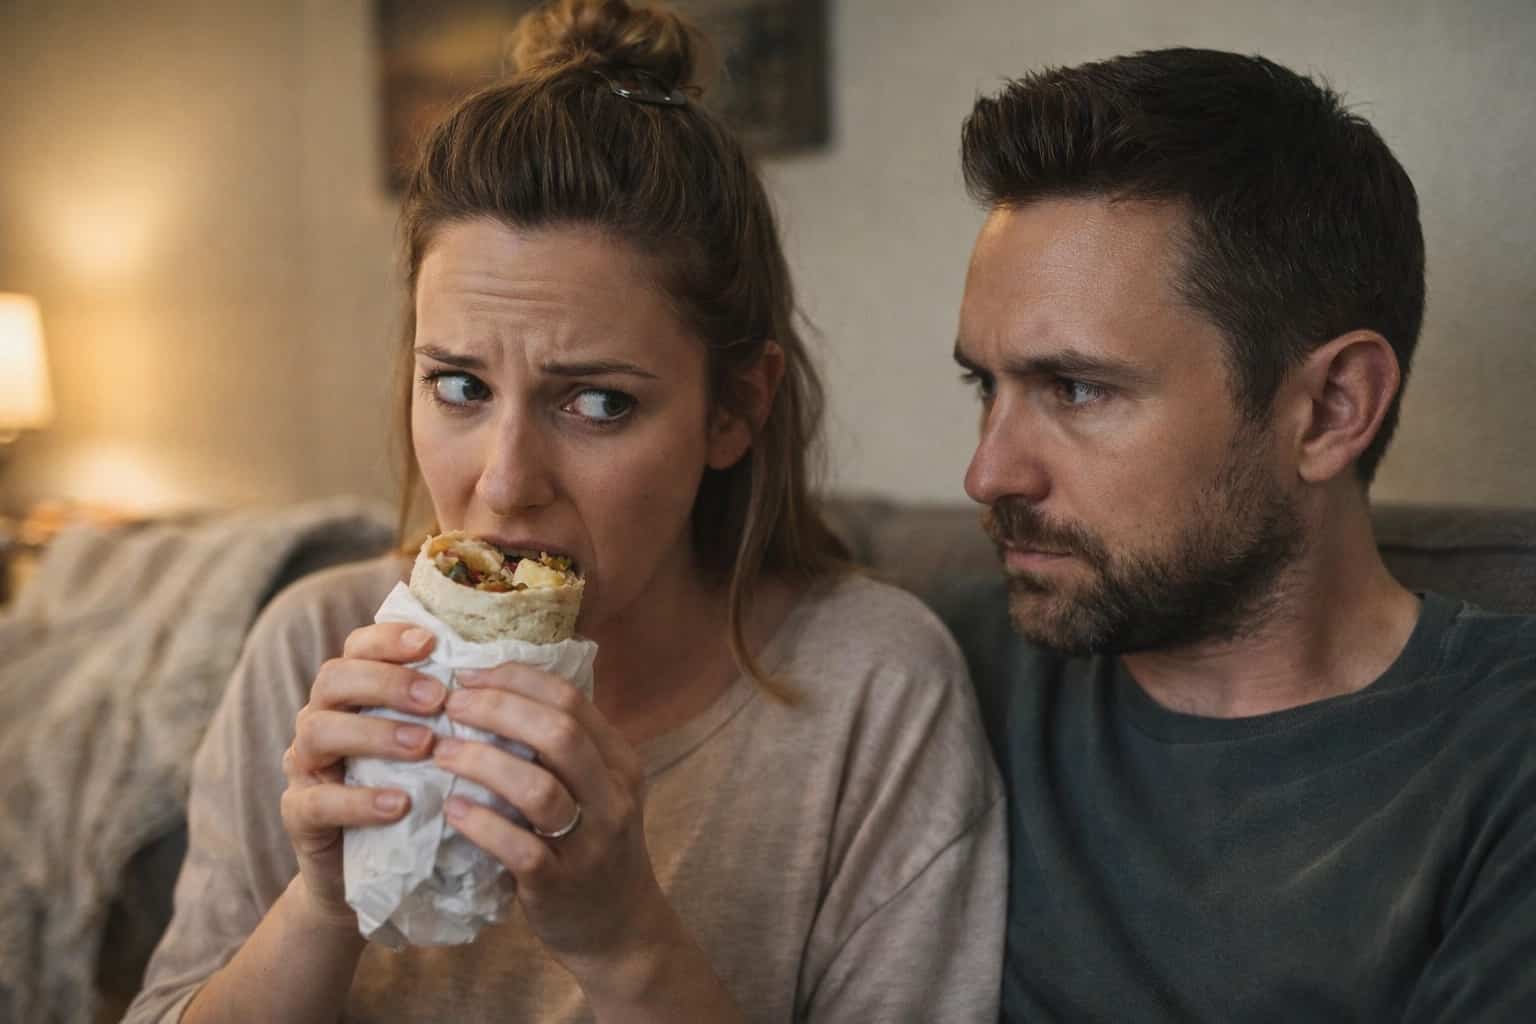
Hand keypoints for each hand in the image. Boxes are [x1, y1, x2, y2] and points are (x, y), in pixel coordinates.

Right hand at [279, 623, 446, 923]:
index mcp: (353, 692)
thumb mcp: (432, 745)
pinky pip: (317, 801)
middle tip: (438, 698)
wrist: (372, 871)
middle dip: (387, 682)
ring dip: (375, 733)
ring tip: (424, 746)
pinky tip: (400, 804)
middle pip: (334, 677)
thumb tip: (505, 669)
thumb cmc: (413, 791)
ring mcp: (305, 765)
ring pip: (319, 730)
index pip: (358, 646)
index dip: (389, 637)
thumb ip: (449, 710)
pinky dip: (360, 801)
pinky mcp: (299, 815)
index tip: (432, 642)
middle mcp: (322, 718)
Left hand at [433, 664, 665, 969]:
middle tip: (451, 705)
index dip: (515, 678)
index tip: (468, 675)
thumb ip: (562, 748)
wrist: (620, 926)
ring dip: (483, 763)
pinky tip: (452, 809)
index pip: (571, 699)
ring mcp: (592, 842)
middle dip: (497, 709)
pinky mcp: (562, 884)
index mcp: (619, 760)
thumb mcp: (596, 788)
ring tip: (442, 753)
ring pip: (539, 788)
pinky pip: (519, 848)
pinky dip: (482, 824)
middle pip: (558, 732)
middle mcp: (613, 795)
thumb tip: (493, 690)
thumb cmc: (593, 845)